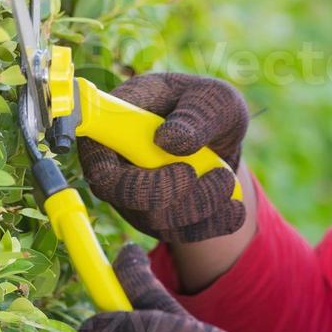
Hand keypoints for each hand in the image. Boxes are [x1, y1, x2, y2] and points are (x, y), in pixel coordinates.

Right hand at [78, 72, 249, 241]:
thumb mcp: (212, 97)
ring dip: (201, 205)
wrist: (219, 136)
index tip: (182, 168)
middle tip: (218, 174)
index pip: (98, 163)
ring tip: (227, 179)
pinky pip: (180, 234)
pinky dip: (213, 224)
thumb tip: (170, 140)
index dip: (129, 177)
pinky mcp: (158, 220)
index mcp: (112, 127)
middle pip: (124, 198)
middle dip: (174, 193)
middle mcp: (115, 167)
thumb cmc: (204, 106)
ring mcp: (133, 198)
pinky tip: (234, 209)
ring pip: (156, 220)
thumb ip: (196, 112)